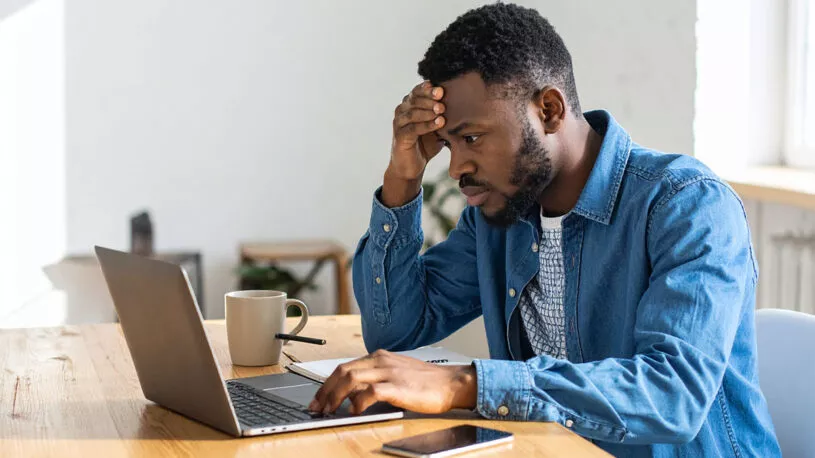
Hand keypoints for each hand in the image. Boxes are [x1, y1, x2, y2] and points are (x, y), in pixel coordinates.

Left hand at [308, 349, 476, 414]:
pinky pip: (371, 391)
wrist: (451, 383)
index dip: (327, 383)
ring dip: (335, 396)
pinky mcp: (398, 387)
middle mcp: (381, 361)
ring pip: (351, 379)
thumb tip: (352, 393)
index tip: (318, 398)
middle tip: (316, 407)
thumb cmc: (426, 382)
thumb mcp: (396, 373)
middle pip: (342, 371)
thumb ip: (375, 378)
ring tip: (329, 410)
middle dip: (325, 390)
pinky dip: (358, 401)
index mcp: (379, 357)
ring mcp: (389, 373)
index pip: (344, 367)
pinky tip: (354, 411)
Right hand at [389, 81, 445, 180]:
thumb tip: (465, 104)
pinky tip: (439, 123)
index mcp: (410, 104)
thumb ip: (443, 115)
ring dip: (428, 111)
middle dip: (429, 98)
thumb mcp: (436, 126)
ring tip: (442, 111)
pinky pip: (413, 128)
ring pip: (412, 112)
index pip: (417, 91)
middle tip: (442, 99)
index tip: (441, 89)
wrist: (411, 166)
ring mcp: (399, 123)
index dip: (428, 88)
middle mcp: (402, 111)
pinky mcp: (399, 136)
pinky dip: (427, 125)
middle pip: (414, 99)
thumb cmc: (425, 144)